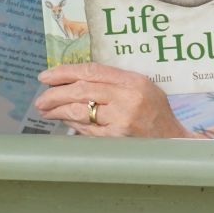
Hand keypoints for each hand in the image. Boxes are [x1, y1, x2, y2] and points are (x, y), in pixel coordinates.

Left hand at [35, 62, 192, 137]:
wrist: (173, 141)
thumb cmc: (156, 112)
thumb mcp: (142, 87)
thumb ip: (113, 81)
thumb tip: (76, 82)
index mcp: (132, 81)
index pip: (91, 70)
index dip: (65, 72)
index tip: (46, 76)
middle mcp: (127, 98)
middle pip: (82, 89)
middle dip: (55, 93)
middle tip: (40, 98)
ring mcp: (121, 119)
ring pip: (80, 110)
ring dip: (58, 110)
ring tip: (45, 110)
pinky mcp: (117, 139)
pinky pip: (87, 130)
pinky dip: (73, 125)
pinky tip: (64, 122)